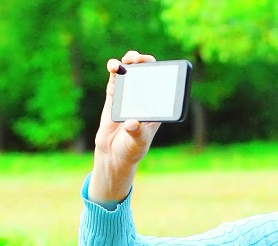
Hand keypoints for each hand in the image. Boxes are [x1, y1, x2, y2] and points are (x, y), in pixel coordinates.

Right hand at [88, 50, 161, 206]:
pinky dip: (115, 69)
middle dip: (146, 63)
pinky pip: (115, 79)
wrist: (113, 154)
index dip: (164, 75)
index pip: (163, 87)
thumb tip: (131, 123)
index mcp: (156, 108)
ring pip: (131, 72)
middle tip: (142, 60)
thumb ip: (136, 133)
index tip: (162, 69)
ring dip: (131, 61)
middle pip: (148, 74)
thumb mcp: (137, 142)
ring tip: (130, 59)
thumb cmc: (131, 150)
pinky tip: (114, 66)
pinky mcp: (114, 96)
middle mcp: (144, 99)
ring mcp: (129, 95)